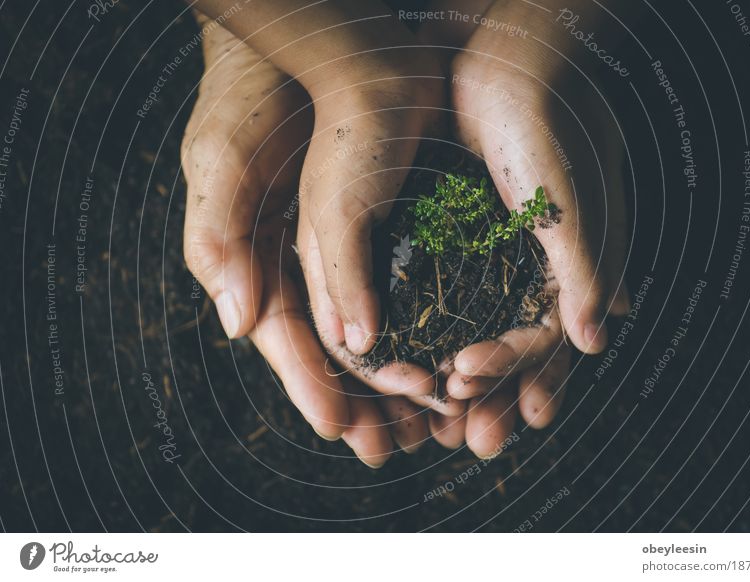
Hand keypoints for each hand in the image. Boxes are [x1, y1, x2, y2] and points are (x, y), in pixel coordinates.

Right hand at [180, 16, 428, 465]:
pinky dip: (429, 329)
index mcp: (259, 260)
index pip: (288, 341)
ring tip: (429, 423)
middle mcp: (305, 264)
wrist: (316, 41)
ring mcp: (351, 248)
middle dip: (362, 403)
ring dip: (399, 380)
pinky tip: (451, 357)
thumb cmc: (258, 98)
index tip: (344, 430)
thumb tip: (239, 325)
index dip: (313, 387)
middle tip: (393, 449)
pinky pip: (413, 292)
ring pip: (378, 331)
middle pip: (335, 351)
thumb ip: (220, 239)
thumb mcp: (225, 159)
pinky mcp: (394, 226)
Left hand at [421, 0, 629, 455]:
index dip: (533, 379)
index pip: (553, 341)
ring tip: (442, 423)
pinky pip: (445, 301)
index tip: (508, 413)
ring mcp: (495, 258)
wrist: (499, 64)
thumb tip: (598, 343)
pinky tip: (414, 366)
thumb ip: (587, 269)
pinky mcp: (457, 242)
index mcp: (573, 268)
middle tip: (479, 444)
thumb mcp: (566, 200)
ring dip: (464, 379)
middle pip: (519, 349)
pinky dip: (431, 334)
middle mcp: (534, 269)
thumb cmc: (544, 125)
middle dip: (500, 398)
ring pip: (480, 332)